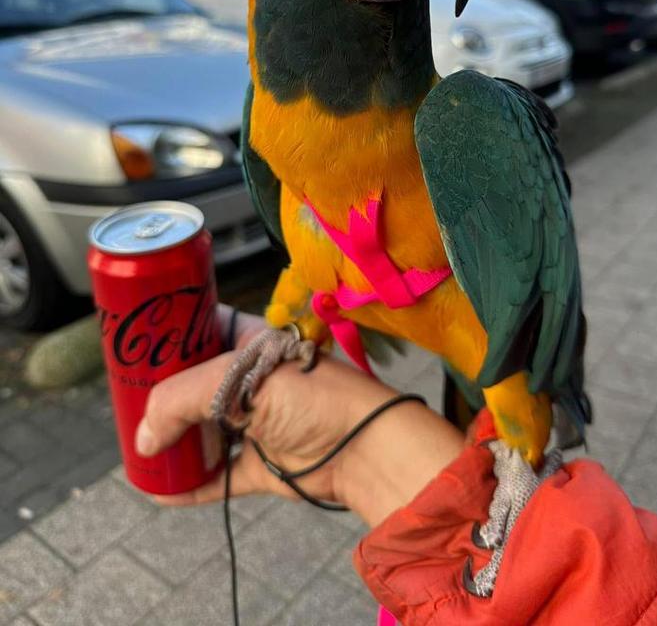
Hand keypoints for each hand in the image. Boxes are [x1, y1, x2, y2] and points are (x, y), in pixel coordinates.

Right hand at [135, 306, 463, 523]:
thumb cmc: (312, 395)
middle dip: (162, 398)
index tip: (133, 349)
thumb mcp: (239, 381)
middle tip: (126, 406)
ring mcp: (258, 423)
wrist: (364, 445)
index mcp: (251, 344)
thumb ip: (181, 401)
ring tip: (138, 449)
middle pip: (195, 387)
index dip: (168, 340)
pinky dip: (190, 485)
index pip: (201, 332)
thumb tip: (144, 439)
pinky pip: (217, 476)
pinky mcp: (263, 465)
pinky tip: (159, 490)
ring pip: (203, 432)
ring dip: (173, 443)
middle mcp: (252, 381)